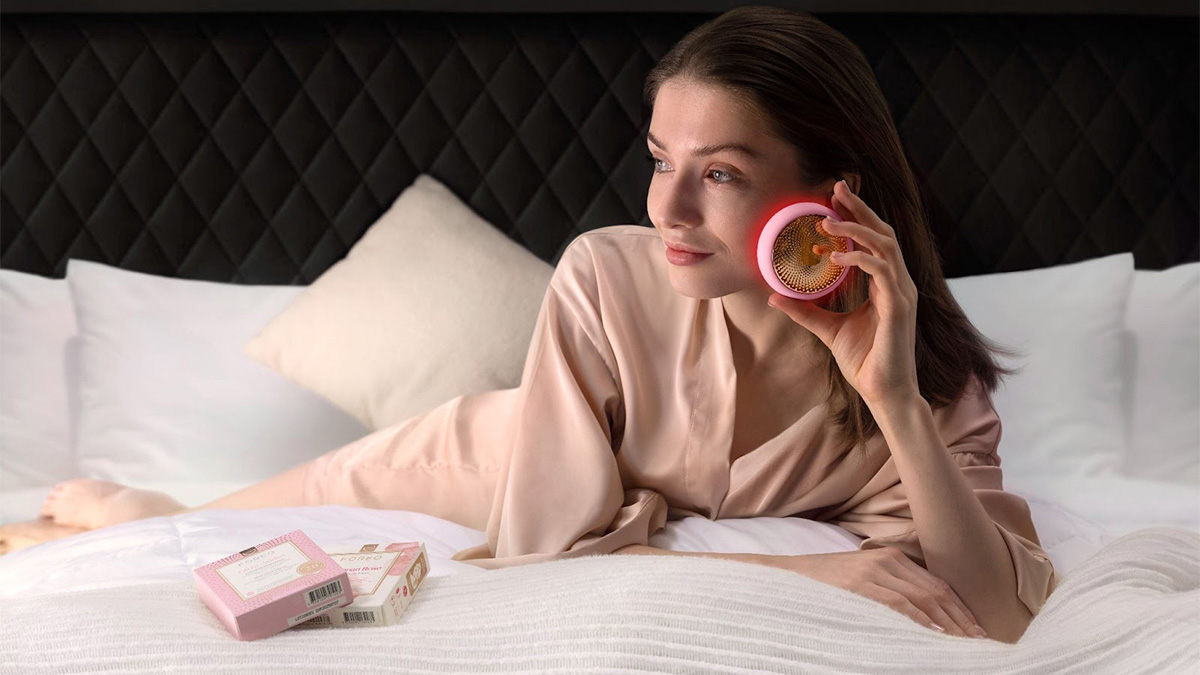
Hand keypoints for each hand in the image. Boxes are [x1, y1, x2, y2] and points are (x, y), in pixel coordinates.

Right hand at [760, 547, 987, 638]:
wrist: (788, 576)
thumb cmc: (826, 585)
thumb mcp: (863, 581)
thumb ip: (891, 589)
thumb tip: (924, 617)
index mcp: (891, 557)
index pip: (937, 584)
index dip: (960, 608)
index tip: (976, 629)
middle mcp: (887, 560)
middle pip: (936, 592)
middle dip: (961, 619)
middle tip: (980, 641)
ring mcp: (874, 571)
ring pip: (923, 599)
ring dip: (949, 624)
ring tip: (966, 643)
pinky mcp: (861, 585)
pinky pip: (900, 604)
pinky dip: (922, 620)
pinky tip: (937, 635)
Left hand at [767, 179, 920, 406]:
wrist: (883, 393)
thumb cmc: (864, 363)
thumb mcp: (827, 329)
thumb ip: (805, 311)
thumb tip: (775, 296)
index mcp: (885, 285)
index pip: (874, 241)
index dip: (856, 217)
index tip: (833, 200)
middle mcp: (897, 284)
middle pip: (883, 233)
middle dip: (860, 208)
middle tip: (836, 189)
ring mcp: (902, 293)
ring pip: (885, 245)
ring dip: (856, 228)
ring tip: (828, 221)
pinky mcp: (899, 307)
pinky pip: (882, 271)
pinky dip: (860, 258)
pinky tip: (836, 256)